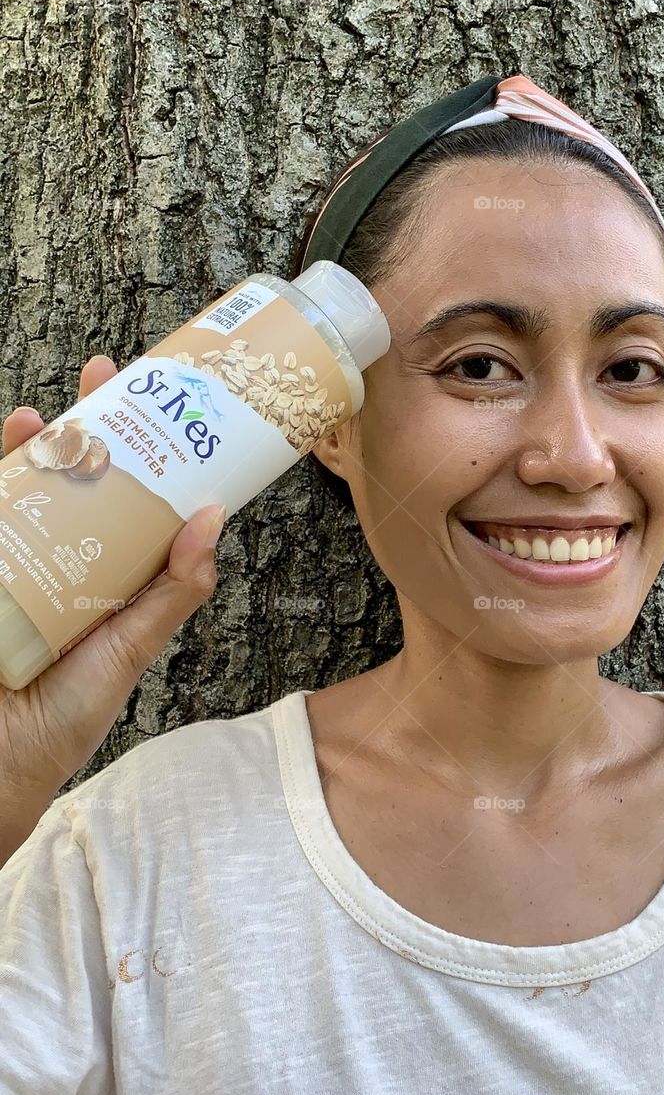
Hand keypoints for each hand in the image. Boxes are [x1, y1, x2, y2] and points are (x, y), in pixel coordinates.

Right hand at [0, 355, 226, 800]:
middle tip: (104, 375)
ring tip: (47, 412)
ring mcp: (12, 562)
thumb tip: (213, 517)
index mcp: (106, 575)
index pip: (129, 499)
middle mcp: (59, 560)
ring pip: (23, 489)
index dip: (144, 453)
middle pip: (74, 479)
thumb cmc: (63, 719)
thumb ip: (170, 591)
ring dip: (32, 445)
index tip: (165, 405)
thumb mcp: (129, 650)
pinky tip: (10, 446)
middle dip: (85, 425)